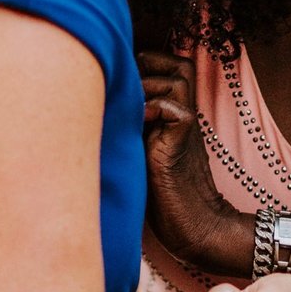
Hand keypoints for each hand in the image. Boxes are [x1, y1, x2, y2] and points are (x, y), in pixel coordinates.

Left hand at [140, 50, 246, 268]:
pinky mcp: (183, 145)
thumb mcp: (141, 152)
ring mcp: (185, 129)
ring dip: (150, 85)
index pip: (169, 68)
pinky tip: (140, 125)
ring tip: (133, 109)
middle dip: (150, 64)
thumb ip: (131, 127)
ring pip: (178, 78)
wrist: (195, 228)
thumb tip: (95, 108)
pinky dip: (156, 109)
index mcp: (173, 116)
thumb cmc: (163, 198)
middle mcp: (182, 116)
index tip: (122, 82)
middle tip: (128, 88)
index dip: (147, 64)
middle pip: (179, 65)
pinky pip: (177, 110)